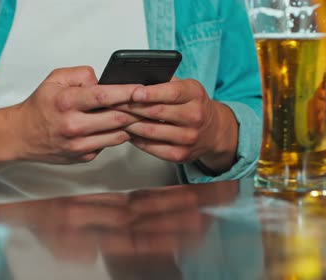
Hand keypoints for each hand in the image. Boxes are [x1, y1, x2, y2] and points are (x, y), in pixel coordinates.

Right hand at [0, 66, 141, 163]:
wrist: (21, 135)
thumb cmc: (40, 107)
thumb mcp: (55, 79)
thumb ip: (81, 75)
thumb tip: (105, 81)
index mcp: (66, 103)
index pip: (104, 96)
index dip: (127, 93)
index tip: (143, 90)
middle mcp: (73, 125)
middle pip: (118, 118)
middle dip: (137, 110)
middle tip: (148, 103)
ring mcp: (79, 145)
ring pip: (119, 135)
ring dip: (131, 124)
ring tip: (137, 114)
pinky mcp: (84, 156)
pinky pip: (109, 144)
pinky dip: (116, 134)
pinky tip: (117, 126)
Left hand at [114, 79, 238, 173]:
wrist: (213, 131)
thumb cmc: (192, 104)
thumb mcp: (185, 87)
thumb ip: (163, 82)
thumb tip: (132, 79)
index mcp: (195, 94)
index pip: (172, 93)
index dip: (150, 93)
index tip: (132, 92)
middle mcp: (195, 116)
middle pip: (157, 112)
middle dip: (131, 107)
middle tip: (112, 104)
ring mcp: (188, 138)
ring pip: (151, 131)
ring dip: (129, 124)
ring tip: (115, 118)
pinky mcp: (180, 154)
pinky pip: (151, 147)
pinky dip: (136, 139)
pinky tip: (127, 132)